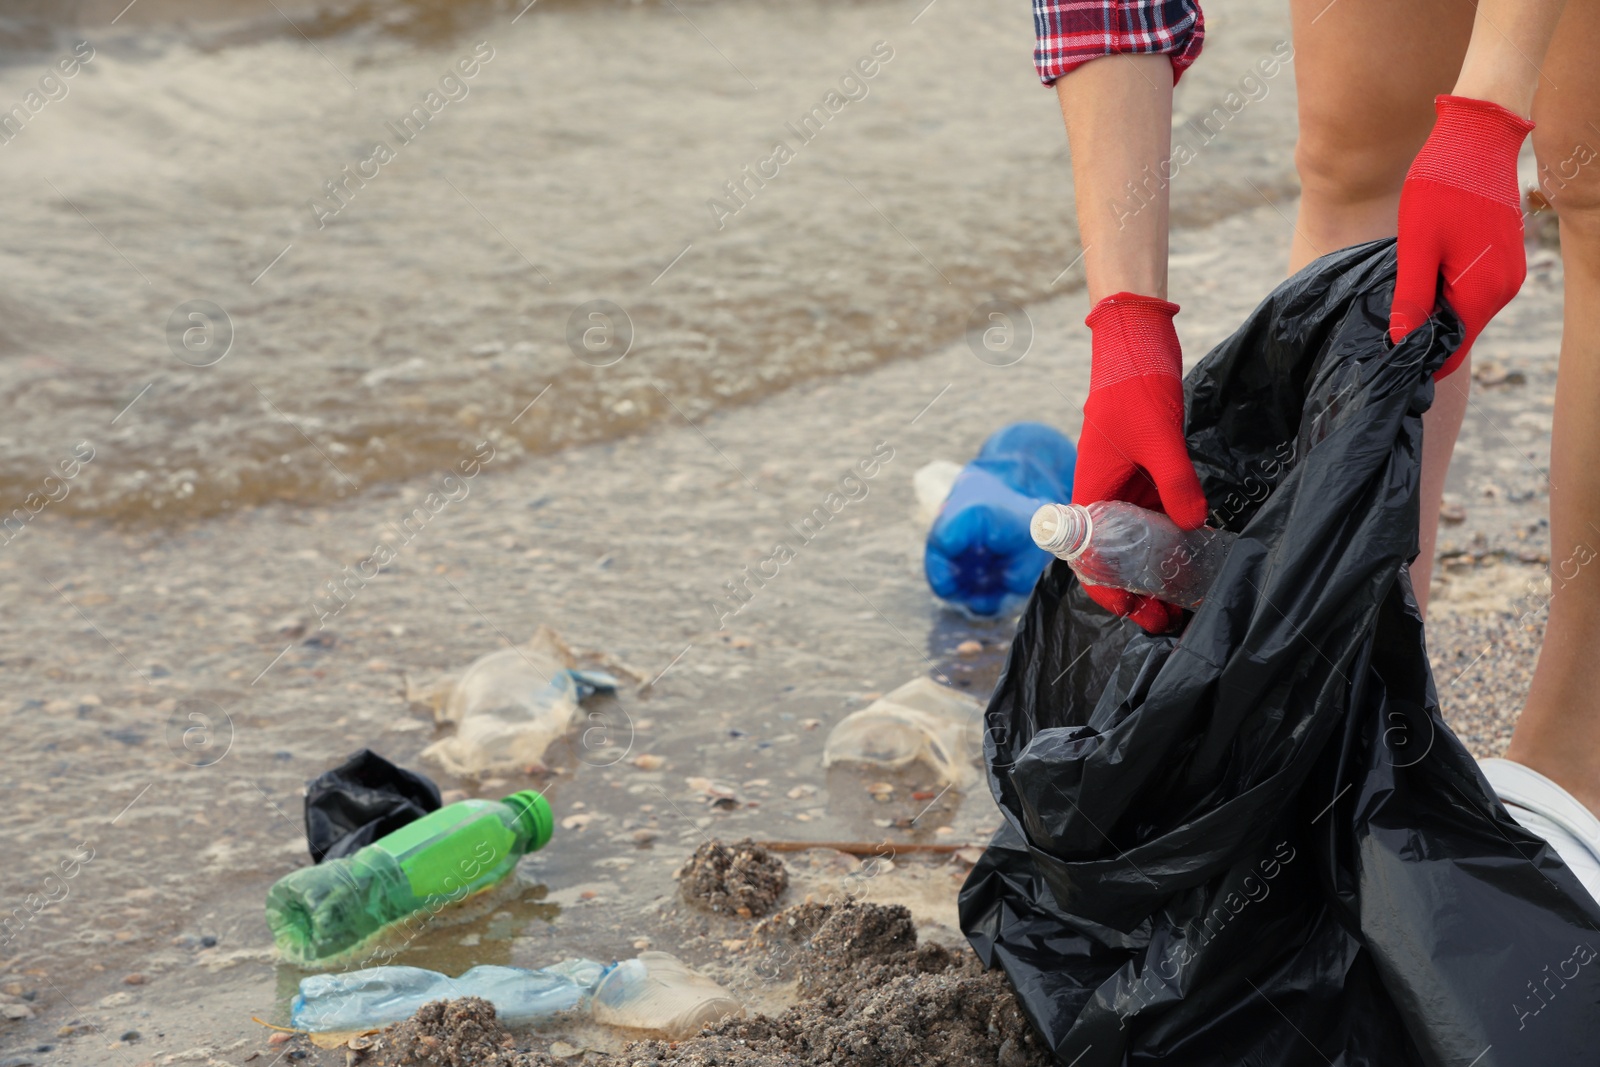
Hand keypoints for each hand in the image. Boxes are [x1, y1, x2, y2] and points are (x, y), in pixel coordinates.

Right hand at [1074, 292, 1207, 633]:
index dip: (1106, 589)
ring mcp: (1126, 483)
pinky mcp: (1147, 470)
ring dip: (1154, 569)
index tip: (1132, 610)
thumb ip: (1176, 482)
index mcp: (1090, 491)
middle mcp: (1104, 494)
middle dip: (1134, 589)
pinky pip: (1156, 515)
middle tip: (1164, 616)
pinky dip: (1170, 538)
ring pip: (1136, 539)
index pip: (1088, 557)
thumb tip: (1194, 525)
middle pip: (1113, 555)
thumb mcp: (1157, 439)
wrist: (1137, 343)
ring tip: (1181, 597)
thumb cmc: (1133, 388)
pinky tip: (1194, 553)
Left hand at [1390, 95, 1534, 378]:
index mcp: (1484, 292)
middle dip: (1422, 331)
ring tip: (1399, 293)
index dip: (1418, 357)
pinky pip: (1470, 290)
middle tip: (1383, 321)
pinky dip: (1444, 290)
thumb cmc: (1442, 187)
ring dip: (1431, 309)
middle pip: (1457, 332)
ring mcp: (1506, 274)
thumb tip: (1402, 341)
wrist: (1477, 138)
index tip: (1385, 352)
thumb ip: (1411, 297)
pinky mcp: (1501, 259)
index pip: (1451, 351)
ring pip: (1462, 311)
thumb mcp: (1417, 246)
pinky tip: (1419, 274)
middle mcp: (1503, 289)